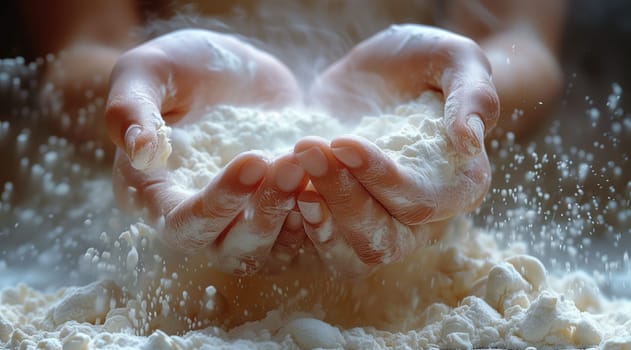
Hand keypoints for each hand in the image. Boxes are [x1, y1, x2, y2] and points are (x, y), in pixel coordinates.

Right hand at [106, 29, 307, 274]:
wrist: (232, 70)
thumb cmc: (179, 67)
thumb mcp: (147, 71)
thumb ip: (131, 108)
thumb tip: (139, 151)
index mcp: (155, 196)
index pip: (183, 224)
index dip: (218, 202)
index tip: (253, 160)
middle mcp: (199, 221)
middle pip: (231, 249)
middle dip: (264, 213)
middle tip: (291, 166)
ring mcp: (242, 220)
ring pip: (271, 250)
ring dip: (295, 217)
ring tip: (313, 169)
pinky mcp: (279, 212)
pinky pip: (304, 235)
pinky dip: (320, 216)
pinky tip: (334, 181)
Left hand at [299, 25, 499, 277]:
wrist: (379, 72)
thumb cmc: (424, 63)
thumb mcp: (453, 58)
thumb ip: (473, 93)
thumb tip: (469, 141)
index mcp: (459, 185)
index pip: (423, 203)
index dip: (383, 180)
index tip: (344, 142)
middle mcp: (422, 218)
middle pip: (384, 239)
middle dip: (343, 197)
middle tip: (308, 149)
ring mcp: (380, 223)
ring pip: (352, 254)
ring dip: (319, 217)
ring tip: (293, 168)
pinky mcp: (343, 219)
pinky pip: (322, 248)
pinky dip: (300, 226)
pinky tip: (281, 187)